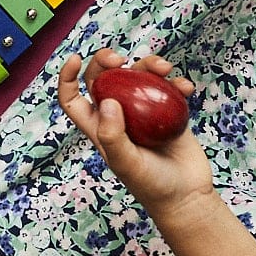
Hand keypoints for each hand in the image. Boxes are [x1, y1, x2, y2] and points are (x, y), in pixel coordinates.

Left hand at [59, 49, 211, 222]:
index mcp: (100, 127)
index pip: (74, 100)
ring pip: (139, 77)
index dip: (68, 78)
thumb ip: (113, 136)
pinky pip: (169, 88)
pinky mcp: (169, 112)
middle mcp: (120, 116)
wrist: (187, 196)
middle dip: (107, 61)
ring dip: (149, 65)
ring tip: (164, 67)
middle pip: (105, 79)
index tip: (75, 59)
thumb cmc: (152, 186)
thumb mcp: (126, 163)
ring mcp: (145, 112)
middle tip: (119, 58)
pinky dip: (176, 82)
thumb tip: (108, 102)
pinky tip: (185, 88)